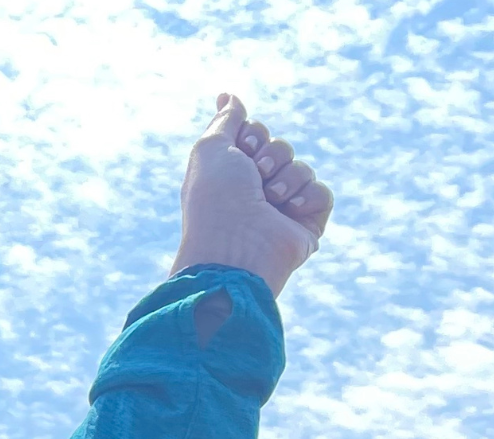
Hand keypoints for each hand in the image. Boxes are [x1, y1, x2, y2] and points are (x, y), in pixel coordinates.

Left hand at [169, 96, 333, 298]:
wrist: (234, 248)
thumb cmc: (215, 202)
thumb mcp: (210, 150)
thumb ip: (225, 120)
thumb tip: (228, 96)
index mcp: (229, 177)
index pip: (256, 135)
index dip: (253, 134)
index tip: (244, 148)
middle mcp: (253, 194)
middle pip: (281, 147)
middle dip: (272, 154)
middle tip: (256, 175)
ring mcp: (280, 212)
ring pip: (302, 168)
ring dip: (288, 176)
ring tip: (270, 198)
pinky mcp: (305, 227)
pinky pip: (322, 194)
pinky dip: (309, 195)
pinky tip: (290, 210)